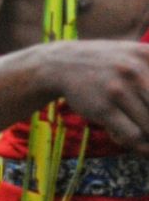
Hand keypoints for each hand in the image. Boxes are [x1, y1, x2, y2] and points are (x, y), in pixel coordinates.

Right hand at [50, 40, 148, 154]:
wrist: (61, 63)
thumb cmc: (107, 64)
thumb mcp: (137, 56)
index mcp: (148, 56)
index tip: (148, 110)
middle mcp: (136, 70)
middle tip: (144, 126)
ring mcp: (119, 89)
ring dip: (147, 138)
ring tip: (133, 129)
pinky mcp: (104, 108)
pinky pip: (133, 137)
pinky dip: (135, 144)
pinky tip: (121, 134)